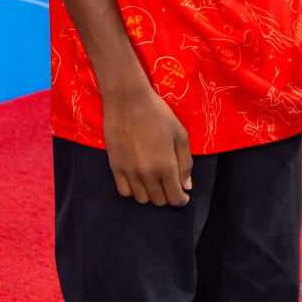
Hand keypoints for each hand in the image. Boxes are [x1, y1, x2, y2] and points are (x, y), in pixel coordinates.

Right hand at [101, 83, 193, 205]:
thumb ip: (185, 162)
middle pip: (158, 201)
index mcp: (166, 166)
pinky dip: (134, 191)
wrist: (128, 101)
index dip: (181, 200)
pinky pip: (124, 191)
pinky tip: (139, 181)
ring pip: (141, 199)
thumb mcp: (180, 135)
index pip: (175, 197)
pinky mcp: (115, 167)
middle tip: (170, 185)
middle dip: (168, 196)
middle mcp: (147, 174)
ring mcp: (129, 172)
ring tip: (155, 183)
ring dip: (151, 195)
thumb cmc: (158, 114)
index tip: (184, 196)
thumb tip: (187, 186)